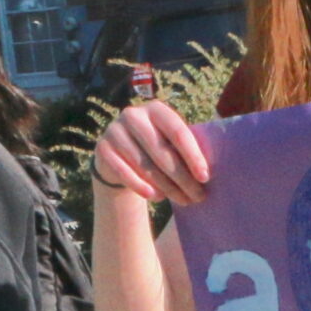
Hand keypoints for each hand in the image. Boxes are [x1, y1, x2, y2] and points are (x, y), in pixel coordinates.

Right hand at [95, 99, 209, 205]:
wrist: (118, 155)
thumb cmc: (155, 149)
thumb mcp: (170, 142)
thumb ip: (186, 148)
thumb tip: (208, 170)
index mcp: (156, 109)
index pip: (178, 132)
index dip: (193, 156)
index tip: (205, 177)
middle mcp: (133, 115)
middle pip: (162, 152)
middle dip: (183, 178)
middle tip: (198, 196)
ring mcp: (114, 130)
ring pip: (145, 165)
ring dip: (166, 187)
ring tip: (183, 200)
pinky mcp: (102, 149)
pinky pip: (125, 173)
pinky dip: (142, 187)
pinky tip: (158, 197)